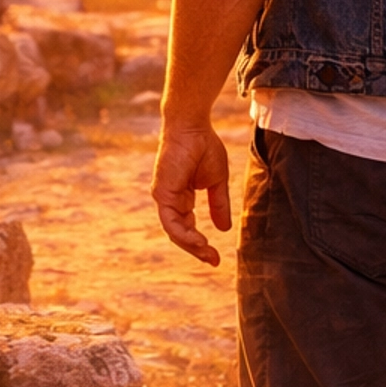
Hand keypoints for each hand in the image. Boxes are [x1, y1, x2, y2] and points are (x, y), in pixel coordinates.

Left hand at [152, 119, 231, 265]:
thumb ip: (218, 204)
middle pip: (180, 233)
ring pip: (174, 231)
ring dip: (191, 245)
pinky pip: (171, 221)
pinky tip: (199, 241)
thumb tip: (224, 229)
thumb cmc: (204, 146)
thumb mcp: (217, 181)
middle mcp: (170, 199)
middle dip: (196, 249)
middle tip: (213, 260)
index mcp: (181, 197)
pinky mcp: (162, 192)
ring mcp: (164, 196)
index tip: (215, 256)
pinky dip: (184, 234)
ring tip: (207, 253)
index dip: (200, 243)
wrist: (192, 125)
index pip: (187, 227)